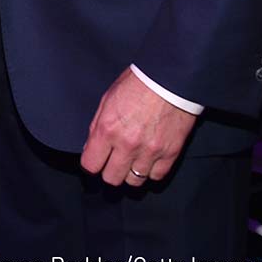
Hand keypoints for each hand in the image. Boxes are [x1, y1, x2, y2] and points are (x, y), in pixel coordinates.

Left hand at [79, 68, 197, 186]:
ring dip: (131, 172)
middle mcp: (127, 144)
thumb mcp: (107, 99)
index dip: (92, 164)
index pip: (91, 165)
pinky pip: (156, 176)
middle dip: (110, 170)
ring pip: (134, 181)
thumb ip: (97, 126)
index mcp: (108, 129)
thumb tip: (91, 148)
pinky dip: (151, 171)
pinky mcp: (170, 154)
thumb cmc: (137, 84)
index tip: (95, 161)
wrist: (170, 80)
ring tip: (132, 160)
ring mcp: (150, 151)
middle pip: (112, 178)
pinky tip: (148, 160)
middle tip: (114, 161)